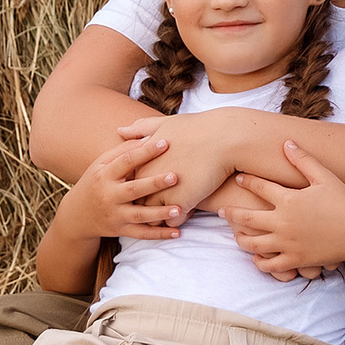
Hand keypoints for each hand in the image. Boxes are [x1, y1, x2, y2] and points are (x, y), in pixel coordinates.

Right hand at [58, 136, 186, 242]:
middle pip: (133, 189)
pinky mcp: (121, 230)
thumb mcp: (102, 164)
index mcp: (105, 175)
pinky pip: (142, 234)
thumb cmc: (96, 182)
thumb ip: (123, 151)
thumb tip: (150, 137)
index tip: (165, 143)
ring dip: (159, 213)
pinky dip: (159, 235)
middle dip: (154, 183)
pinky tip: (177, 232)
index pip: (125, 162)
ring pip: (139, 216)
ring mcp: (115, 215)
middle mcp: (109, 196)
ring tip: (179, 208)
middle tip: (175, 176)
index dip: (145, 152)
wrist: (77, 215)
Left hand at [114, 108, 259, 210]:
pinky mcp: (178, 203)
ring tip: (176, 209)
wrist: (224, 138)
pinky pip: (172, 221)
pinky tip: (190, 209)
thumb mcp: (164, 124)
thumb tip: (120, 130)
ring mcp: (160, 191)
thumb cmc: (197, 128)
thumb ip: (140, 129)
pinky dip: (180, 218)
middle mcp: (145, 177)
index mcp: (139, 160)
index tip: (154, 184)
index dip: (141, 186)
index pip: (129, 182)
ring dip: (162, 215)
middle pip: (137, 201)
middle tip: (163, 202)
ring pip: (152, 215)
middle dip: (147, 205)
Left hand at [222, 143, 344, 281]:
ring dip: (241, 238)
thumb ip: (303, 160)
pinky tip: (257, 257)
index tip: (238, 177)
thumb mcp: (324, 176)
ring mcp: (287, 243)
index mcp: (289, 199)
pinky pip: (270, 264)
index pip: (259, 187)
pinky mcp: (295, 259)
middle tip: (221, 210)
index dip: (246, 181)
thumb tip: (286, 142)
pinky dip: (260, 261)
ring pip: (253, 243)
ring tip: (236, 235)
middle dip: (231, 212)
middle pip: (246, 217)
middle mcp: (283, 222)